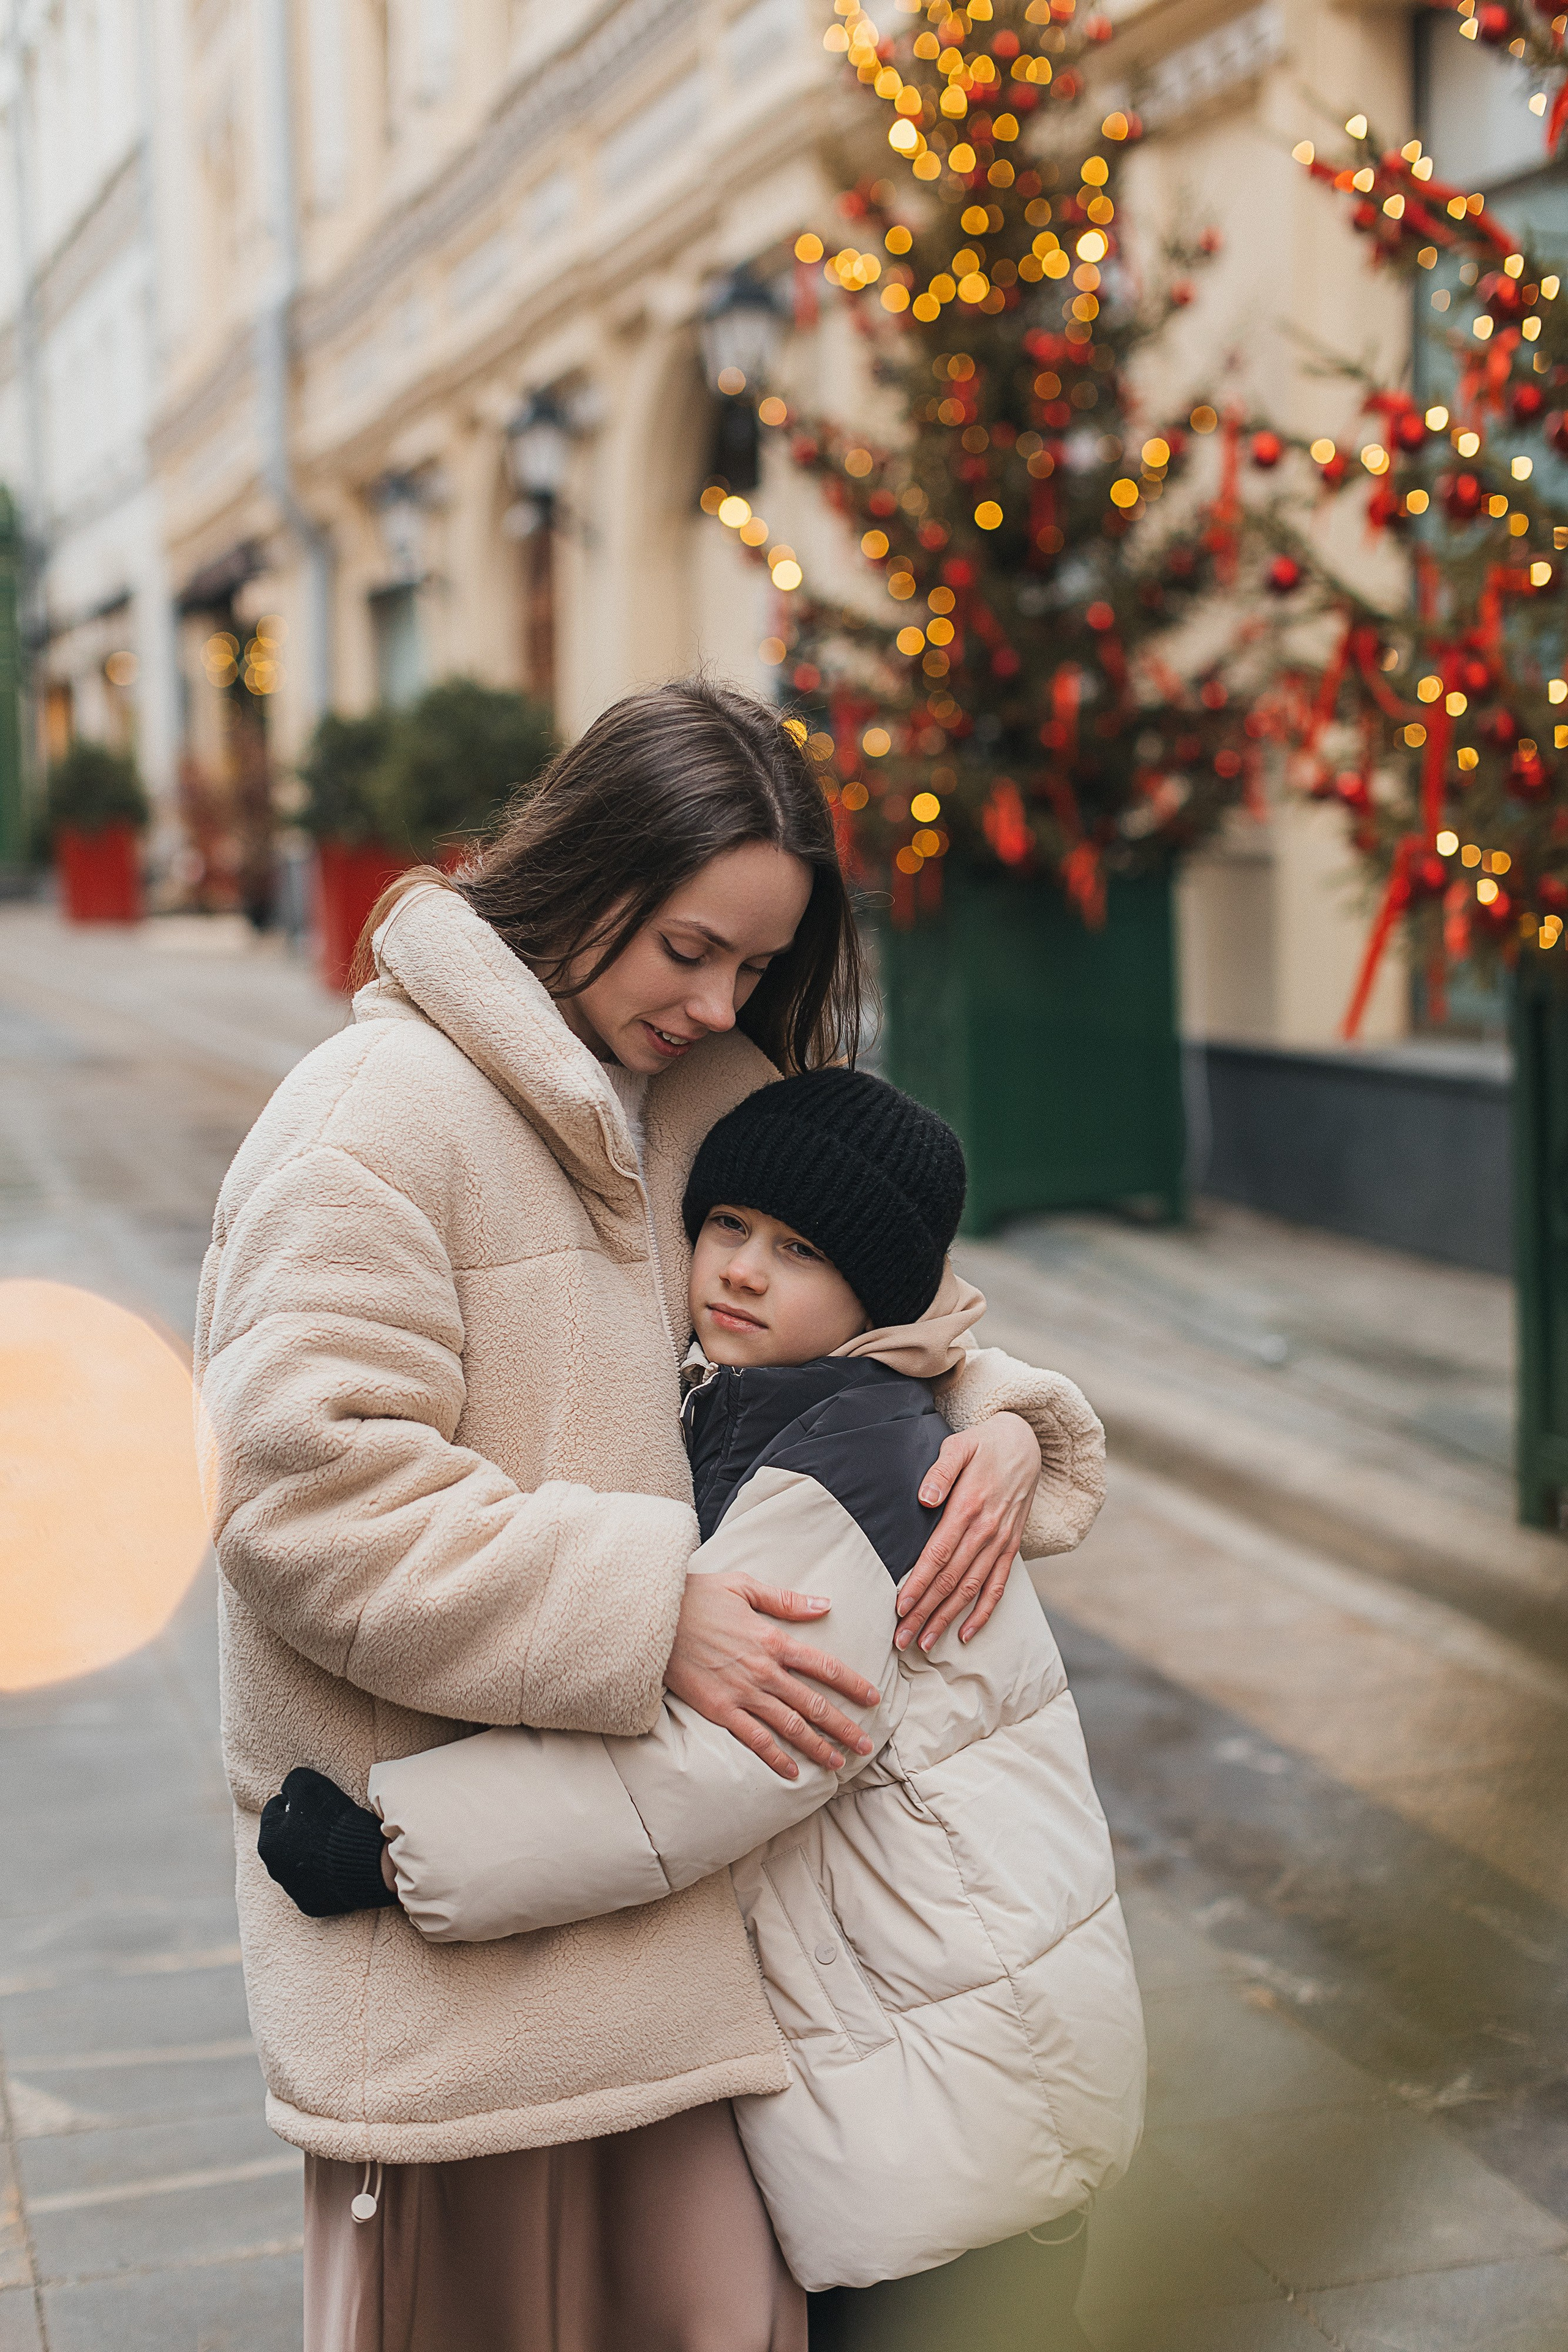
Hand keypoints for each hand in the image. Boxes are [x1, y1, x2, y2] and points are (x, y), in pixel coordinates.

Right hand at [665, 1573, 880, 1782]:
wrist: (653, 1619)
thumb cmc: (698, 1597)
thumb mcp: (744, 1586)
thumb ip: (786, 1600)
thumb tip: (825, 1604)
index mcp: (774, 1639)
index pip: (825, 1666)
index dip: (853, 1685)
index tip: (872, 1699)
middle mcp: (765, 1670)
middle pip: (814, 1704)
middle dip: (844, 1727)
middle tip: (865, 1746)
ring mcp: (743, 1693)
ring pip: (790, 1726)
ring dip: (817, 1746)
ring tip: (838, 1763)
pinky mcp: (720, 1710)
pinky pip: (755, 1739)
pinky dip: (776, 1758)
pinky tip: (793, 1772)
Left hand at [897, 1412, 1040, 1653]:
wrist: (1024, 1443)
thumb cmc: (982, 1445)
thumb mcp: (958, 1446)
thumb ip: (940, 1471)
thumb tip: (923, 1498)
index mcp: (968, 1508)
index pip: (938, 1555)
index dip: (919, 1584)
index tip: (900, 1609)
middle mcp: (986, 1531)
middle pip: (951, 1580)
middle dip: (925, 1612)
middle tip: (902, 1639)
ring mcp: (1001, 1542)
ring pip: (972, 1590)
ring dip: (948, 1619)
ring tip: (925, 1643)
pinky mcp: (1011, 1547)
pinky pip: (999, 1586)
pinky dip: (984, 1613)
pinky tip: (966, 1633)